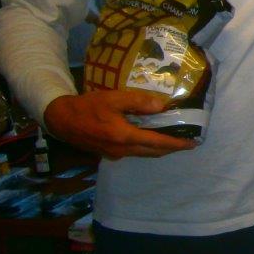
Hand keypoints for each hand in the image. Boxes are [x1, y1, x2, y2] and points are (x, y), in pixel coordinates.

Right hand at [43, 91, 195, 159]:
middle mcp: (122, 150)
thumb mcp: (114, 99)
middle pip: (153, 151)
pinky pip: (133, 152)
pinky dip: (146, 147)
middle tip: (186, 143)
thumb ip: (139, 102)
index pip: (158, 143)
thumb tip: (162, 106)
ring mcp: (114, 154)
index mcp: (125, 136)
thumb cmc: (87, 107)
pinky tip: (149, 137)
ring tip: (172, 141)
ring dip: (159, 149)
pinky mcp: (108, 153)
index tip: (192, 144)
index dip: (176, 144)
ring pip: (143, 153)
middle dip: (171, 148)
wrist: (60, 120)